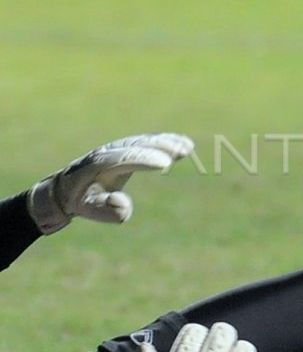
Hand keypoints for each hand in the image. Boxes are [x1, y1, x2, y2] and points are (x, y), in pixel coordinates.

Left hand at [27, 133, 194, 233]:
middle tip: (182, 150)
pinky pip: (146, 142)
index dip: (144, 159)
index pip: (123, 158)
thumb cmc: (79, 201)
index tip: (165, 164)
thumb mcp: (87, 209)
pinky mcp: (126, 148)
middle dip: (158, 147)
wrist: (66, 187)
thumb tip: (122, 204)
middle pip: (136, 145)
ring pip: (143, 141)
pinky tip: (183, 145)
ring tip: (187, 147)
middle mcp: (108, 152)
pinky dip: (164, 142)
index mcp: (96, 165)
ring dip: (165, 142)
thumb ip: (104, 210)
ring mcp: (117, 147)